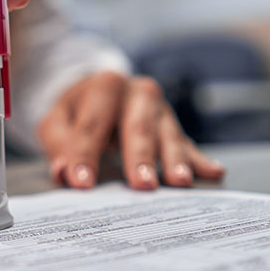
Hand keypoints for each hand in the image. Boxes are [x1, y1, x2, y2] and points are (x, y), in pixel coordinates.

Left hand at [38, 72, 225, 189]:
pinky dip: (199, 160)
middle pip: (138, 127)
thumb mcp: (57, 121)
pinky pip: (187, 144)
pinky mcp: (173, 126)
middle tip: (142, 185)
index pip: (93, 124)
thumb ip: (59, 145)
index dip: (85, 155)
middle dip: (140, 157)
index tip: (82, 183)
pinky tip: (212, 172)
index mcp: (105, 85)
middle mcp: (138, 92)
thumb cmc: (77, 111)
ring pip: (167, 135)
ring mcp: (160, 109)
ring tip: (179, 182)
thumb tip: (62, 172)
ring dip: (174, 160)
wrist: (101, 90)